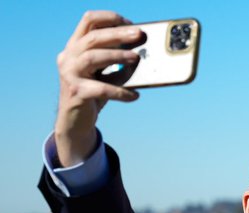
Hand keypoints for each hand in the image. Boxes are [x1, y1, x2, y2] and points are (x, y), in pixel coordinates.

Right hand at [55, 11, 146, 165]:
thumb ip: (116, 61)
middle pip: (93, 37)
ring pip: (92, 57)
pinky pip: (101, 89)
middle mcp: (68, 56)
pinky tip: (135, 96)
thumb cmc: (94, 93)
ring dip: (116, 56)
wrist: (76, 122)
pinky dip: (120, 92)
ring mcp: (69, 74)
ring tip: (136, 58)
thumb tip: (142, 53)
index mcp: (75, 46)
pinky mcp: (76, 93)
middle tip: (139, 35)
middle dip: (117, 34)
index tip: (130, 23)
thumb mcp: (105, 74)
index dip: (109, 18)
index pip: (88, 21)